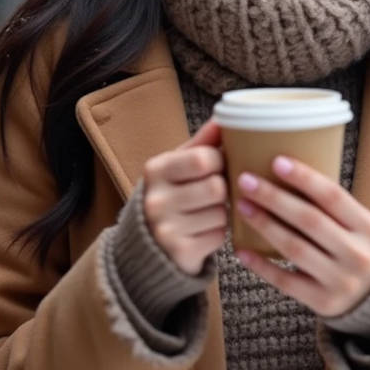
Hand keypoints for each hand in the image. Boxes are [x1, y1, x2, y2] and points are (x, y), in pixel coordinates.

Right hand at [142, 119, 228, 276]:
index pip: (203, 159)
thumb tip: (223, 116)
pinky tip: (204, 230)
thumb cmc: (171, 194)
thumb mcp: (178, 165)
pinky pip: (220, 236)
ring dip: (222, 212)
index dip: (220, 161)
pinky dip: (219, 232)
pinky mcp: (180, 253)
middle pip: (216, 187)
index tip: (218, 165)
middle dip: (223, 188)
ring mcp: (166, 229)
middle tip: (216, 190)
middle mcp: (156, 200)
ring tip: (208, 211)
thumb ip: (201, 143)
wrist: (146, 244)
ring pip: (221, 213)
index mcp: (155, 170)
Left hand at [234, 155, 369, 318]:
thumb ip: (331, 206)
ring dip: (264, 225)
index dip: (304, 178)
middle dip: (274, 198)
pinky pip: (285, 281)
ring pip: (294, 248)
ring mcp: (341, 280)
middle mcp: (356, 253)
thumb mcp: (357, 225)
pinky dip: (262, 265)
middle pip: (309, 220)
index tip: (277, 162)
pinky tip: (242, 250)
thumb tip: (284, 171)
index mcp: (367, 226)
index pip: (333, 196)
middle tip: (246, 181)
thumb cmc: (355, 247)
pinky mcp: (323, 302)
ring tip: (243, 207)